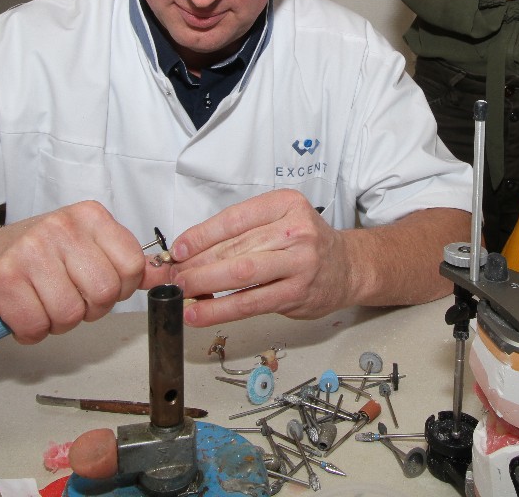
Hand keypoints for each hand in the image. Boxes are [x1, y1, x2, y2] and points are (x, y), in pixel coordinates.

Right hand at [0, 201, 148, 343]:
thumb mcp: (83, 244)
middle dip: (88, 309)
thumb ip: (122, 259)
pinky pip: (35, 326)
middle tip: (67, 300)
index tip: (99, 288)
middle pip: (104, 293)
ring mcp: (30, 252)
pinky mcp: (4, 280)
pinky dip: (30, 331)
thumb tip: (163, 274)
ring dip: (56, 322)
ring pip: (70, 314)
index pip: (132, 265)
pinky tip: (20, 312)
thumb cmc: (32, 254)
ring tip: (40, 304)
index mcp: (88, 217)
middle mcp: (61, 227)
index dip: (120, 289)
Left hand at [164, 190, 351, 325]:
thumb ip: (240, 233)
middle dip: (196, 263)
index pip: (234, 219)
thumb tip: (189, 251)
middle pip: (234, 247)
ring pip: (241, 274)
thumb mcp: (279, 221)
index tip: (178, 250)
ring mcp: (299, 263)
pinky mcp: (297, 293)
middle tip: (171, 275)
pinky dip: (220, 310)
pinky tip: (199, 314)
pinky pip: (250, 303)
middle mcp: (295, 230)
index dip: (200, 236)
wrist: (347, 267)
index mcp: (285, 204)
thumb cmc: (306, 243)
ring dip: (204, 284)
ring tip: (180, 292)